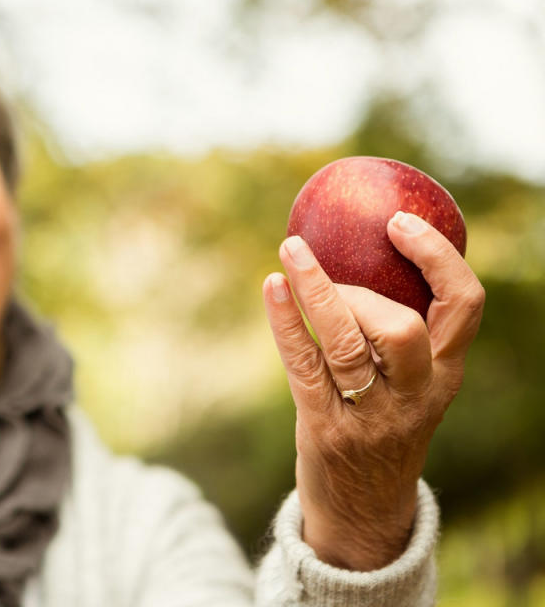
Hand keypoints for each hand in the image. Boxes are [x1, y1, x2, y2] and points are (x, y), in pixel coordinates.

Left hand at [261, 210, 484, 570]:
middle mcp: (415, 395)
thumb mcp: (409, 387)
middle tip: (327, 269)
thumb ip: (400, 336)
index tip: (399, 222)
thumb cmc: (381, 430)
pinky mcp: (326, 428)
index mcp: (445, 374)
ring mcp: (370, 416)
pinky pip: (303, 364)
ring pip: (346, 344)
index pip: (463, 306)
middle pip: (403, 328)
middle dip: (361, 289)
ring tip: (291, 253)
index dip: (436, 257)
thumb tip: (362, 255)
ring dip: (316, 291)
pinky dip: (286, 321)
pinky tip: (271, 287)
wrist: (364, 513)